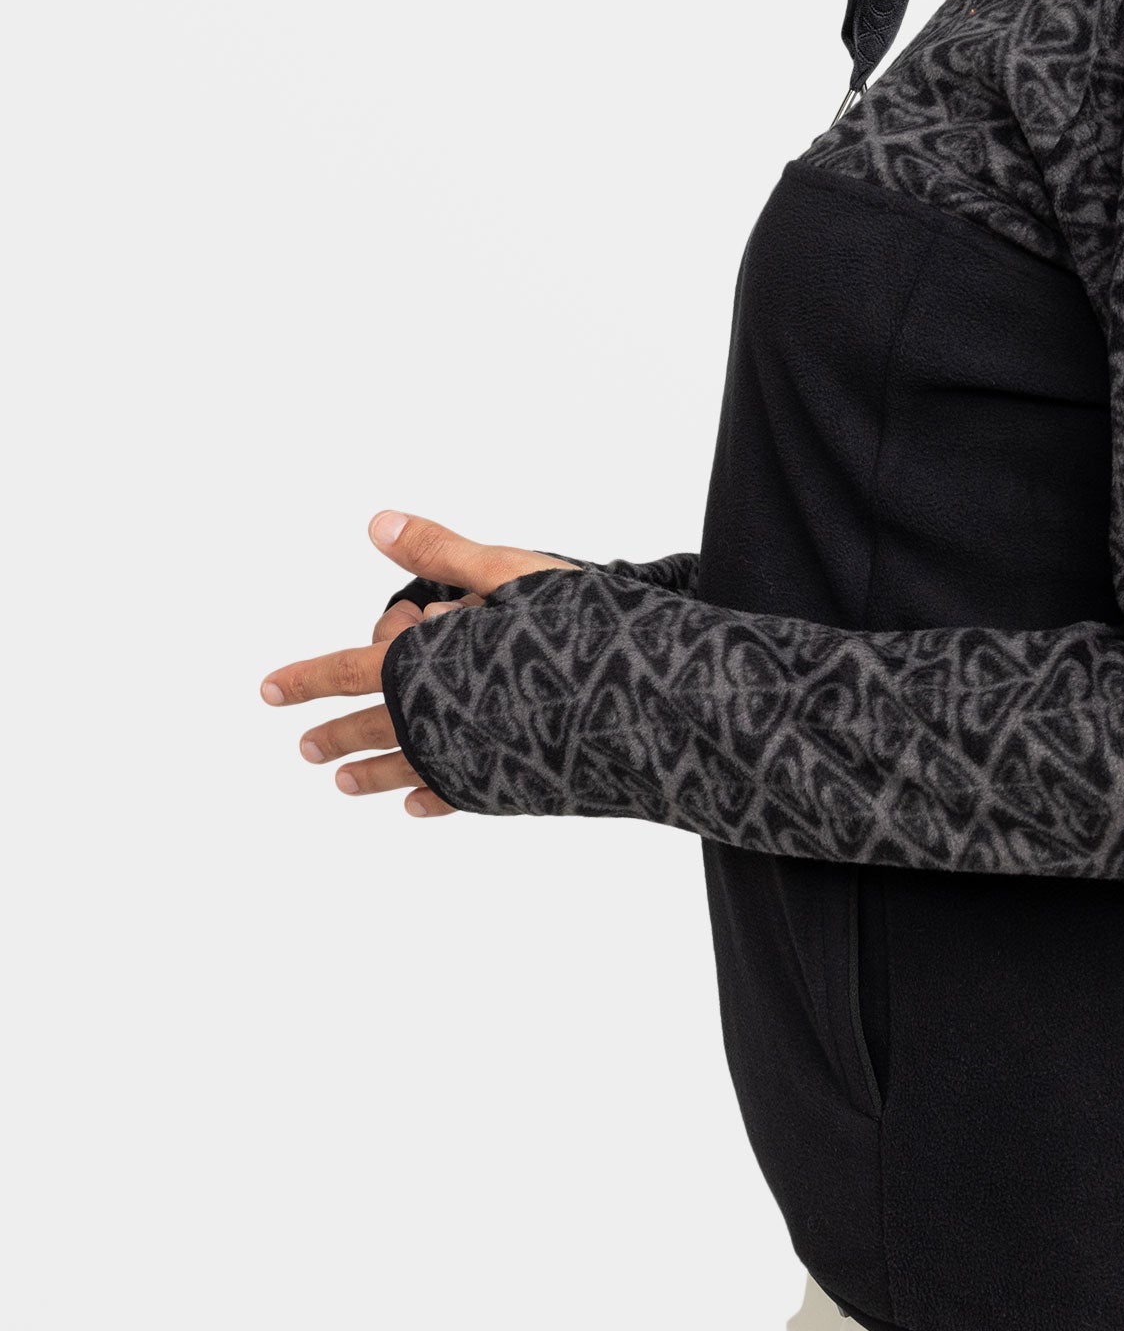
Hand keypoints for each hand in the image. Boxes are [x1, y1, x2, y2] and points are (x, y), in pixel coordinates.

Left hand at [260, 511, 578, 816]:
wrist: (646, 700)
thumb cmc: (581, 627)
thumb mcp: (510, 571)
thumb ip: (441, 551)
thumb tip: (378, 524)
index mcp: (429, 664)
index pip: (350, 668)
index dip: (306, 679)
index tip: (269, 690)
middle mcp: (440, 718)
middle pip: (373, 726)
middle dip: (336, 735)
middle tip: (308, 750)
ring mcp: (471, 758)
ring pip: (407, 768)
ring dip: (372, 774)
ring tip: (345, 783)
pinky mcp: (505, 784)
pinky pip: (456, 794)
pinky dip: (432, 800)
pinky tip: (417, 807)